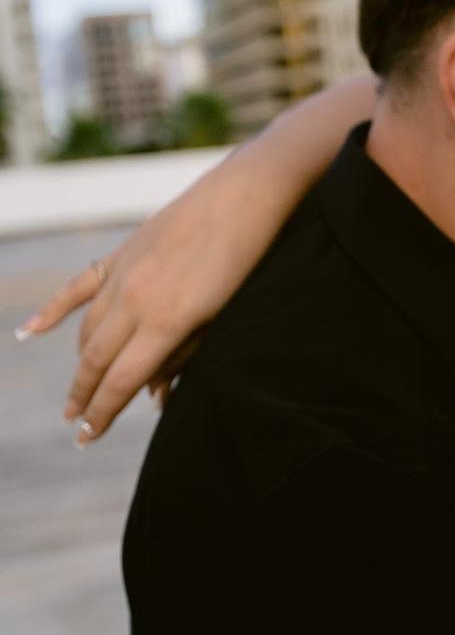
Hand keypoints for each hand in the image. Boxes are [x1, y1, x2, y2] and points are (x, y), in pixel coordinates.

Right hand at [17, 155, 265, 440]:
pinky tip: (29, 333)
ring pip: (88, 329)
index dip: (103, 413)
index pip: (122, 381)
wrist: (244, 196)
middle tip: (76, 425)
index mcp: (166, 322)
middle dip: (85, 396)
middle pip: (98, 360)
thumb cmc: (245, 263)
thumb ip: (184, 356)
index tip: (87, 438)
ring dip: (82, 363)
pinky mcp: (122, 253)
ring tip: (79, 390)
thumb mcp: (222, 318)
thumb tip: (154, 395)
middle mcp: (136, 300)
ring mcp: (124, 274)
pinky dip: (52, 312)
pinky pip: (78, 288)